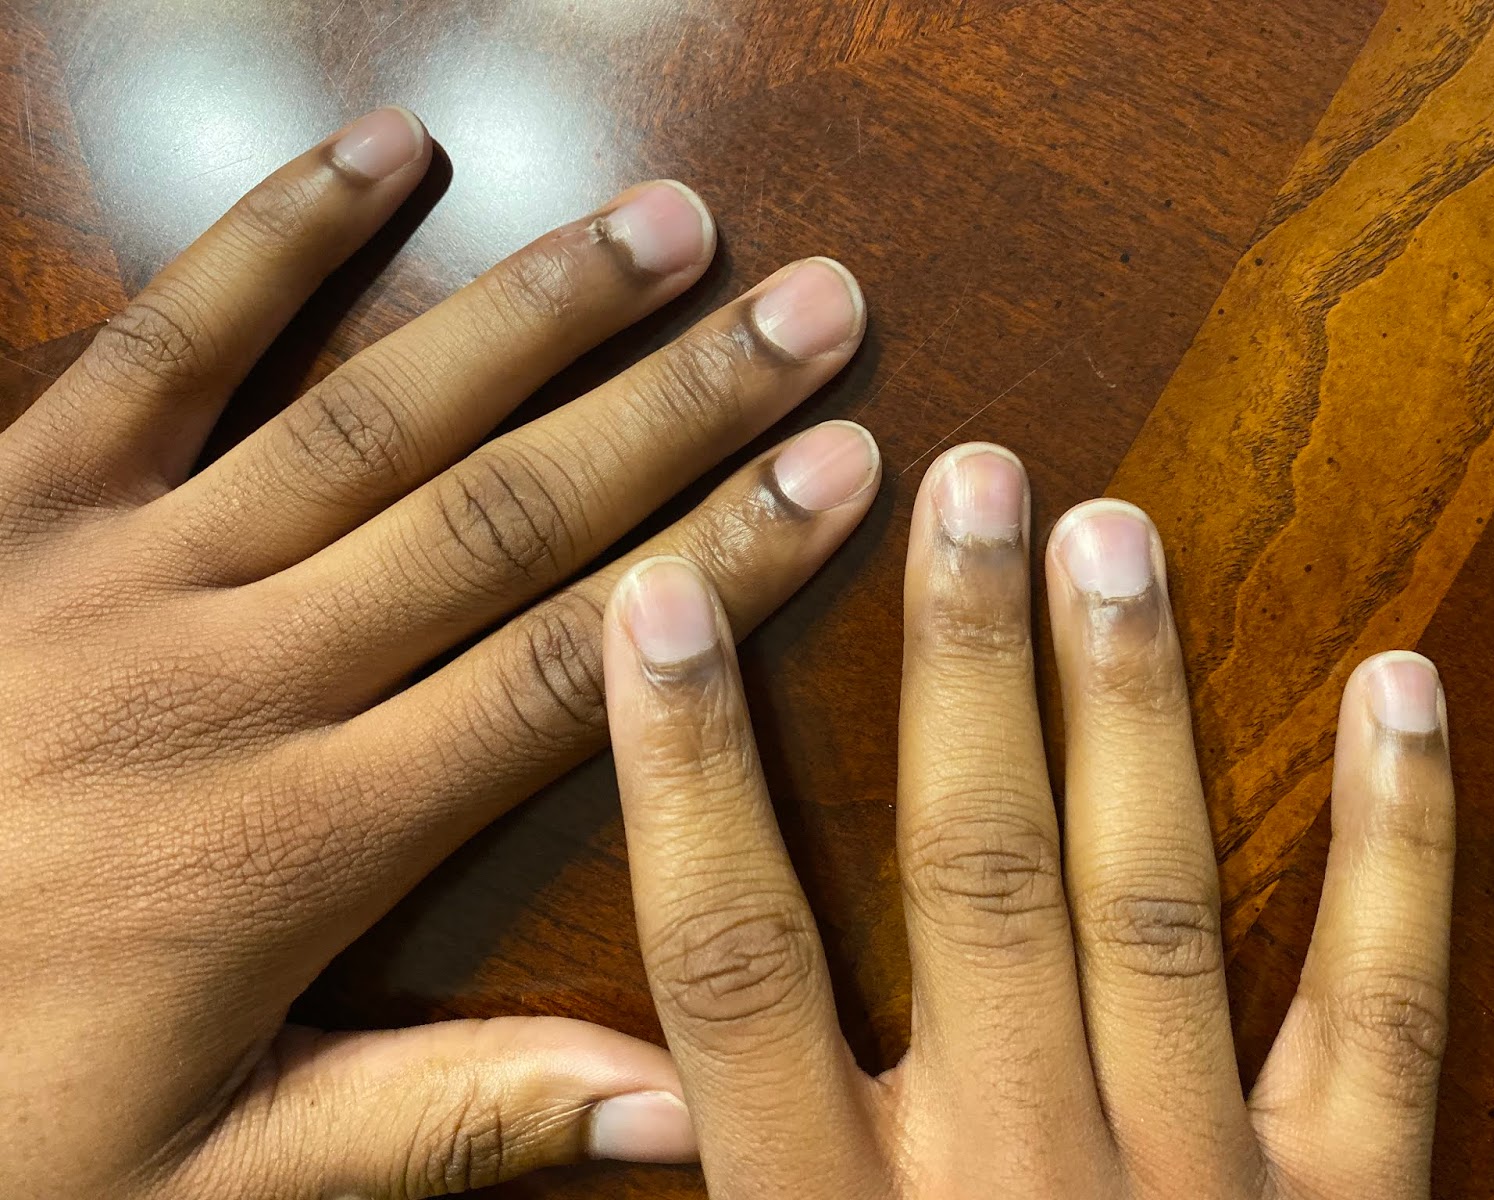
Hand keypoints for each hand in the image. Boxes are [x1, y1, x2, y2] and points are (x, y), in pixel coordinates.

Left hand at [0, 106, 884, 1197]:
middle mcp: (225, 678)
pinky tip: (391, 150)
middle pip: (505, 514)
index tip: (843, 471)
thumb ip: (443, 1123)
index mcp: (293, 838)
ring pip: (370, 412)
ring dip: (535, 308)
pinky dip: (276, 235)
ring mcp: (113, 567)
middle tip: (813, 312)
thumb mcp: (204, 1171)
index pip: (568, 670)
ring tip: (672, 227)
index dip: (724, 560)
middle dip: (681, 406)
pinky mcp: (13, 497)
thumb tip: (683, 1104)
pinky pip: (158, 339)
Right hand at [604, 444, 1454, 1198]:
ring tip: (1112, 532)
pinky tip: (1397, 684)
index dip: (686, 771)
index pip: (734, 957)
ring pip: (1152, 900)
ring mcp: (1198, 1189)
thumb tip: (597, 1104)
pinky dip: (1398, 841)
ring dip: (1125, 706)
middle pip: (968, 875)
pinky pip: (1382, 1004)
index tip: (659, 600)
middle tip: (963, 482)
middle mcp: (1013, 1179)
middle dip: (956, 665)